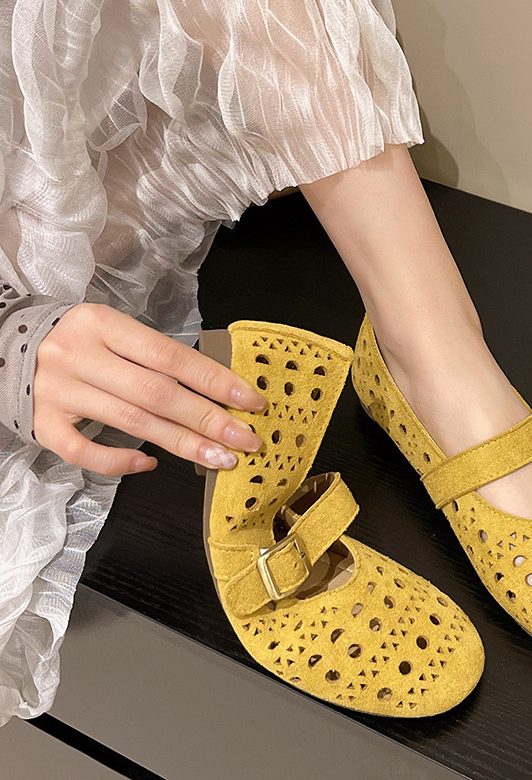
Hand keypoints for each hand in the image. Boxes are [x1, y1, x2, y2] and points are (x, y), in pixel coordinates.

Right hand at [32, 302, 267, 475]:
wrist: (8, 345)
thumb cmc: (80, 340)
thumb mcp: (115, 332)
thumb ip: (155, 357)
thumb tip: (216, 392)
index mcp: (102, 324)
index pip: (171, 356)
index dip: (216, 381)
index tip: (252, 401)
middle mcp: (78, 355)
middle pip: (157, 394)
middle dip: (209, 420)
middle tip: (246, 440)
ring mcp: (57, 391)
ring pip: (131, 423)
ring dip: (182, 444)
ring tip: (220, 458)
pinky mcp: (41, 421)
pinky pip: (83, 451)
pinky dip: (119, 462)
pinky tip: (150, 464)